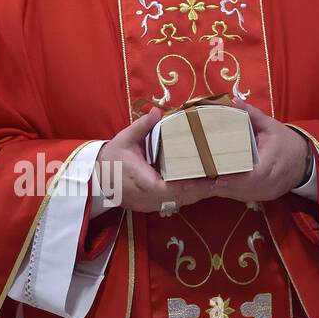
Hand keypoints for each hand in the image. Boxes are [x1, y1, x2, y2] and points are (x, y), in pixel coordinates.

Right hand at [95, 108, 226, 214]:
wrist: (96, 177)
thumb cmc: (111, 156)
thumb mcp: (124, 138)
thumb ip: (141, 126)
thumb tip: (156, 111)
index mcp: (139, 179)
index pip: (166, 187)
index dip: (187, 185)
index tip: (205, 177)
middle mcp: (146, 196)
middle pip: (178, 198)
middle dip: (200, 190)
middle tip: (221, 179)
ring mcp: (148, 204)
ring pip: (178, 203)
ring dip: (197, 195)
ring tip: (218, 184)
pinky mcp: (151, 206)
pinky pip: (173, 203)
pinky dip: (188, 197)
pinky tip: (202, 188)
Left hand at [207, 103, 310, 202]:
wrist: (303, 161)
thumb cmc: (285, 141)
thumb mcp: (270, 125)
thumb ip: (252, 114)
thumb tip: (233, 101)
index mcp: (274, 161)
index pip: (255, 175)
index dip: (235, 179)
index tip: (217, 176)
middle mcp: (272, 181)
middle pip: (244, 189)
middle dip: (222, 185)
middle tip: (201, 179)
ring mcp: (268, 192)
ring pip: (241, 195)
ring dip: (222, 190)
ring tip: (202, 183)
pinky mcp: (264, 197)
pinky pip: (243, 197)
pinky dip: (229, 191)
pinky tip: (214, 185)